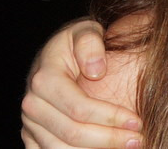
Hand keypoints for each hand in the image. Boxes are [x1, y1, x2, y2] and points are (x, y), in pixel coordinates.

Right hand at [21, 20, 142, 147]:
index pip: (79, 108)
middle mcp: (32, 104)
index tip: (136, 121)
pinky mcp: (32, 137)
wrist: (57, 55)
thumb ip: (91, 44)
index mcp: (45, 79)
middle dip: (109, 140)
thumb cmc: (79, 43)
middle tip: (138, 140)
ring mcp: (29, 123)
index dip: (109, 117)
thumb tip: (96, 71)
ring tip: (128, 147)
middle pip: (72, 133)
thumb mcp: (86, 31)